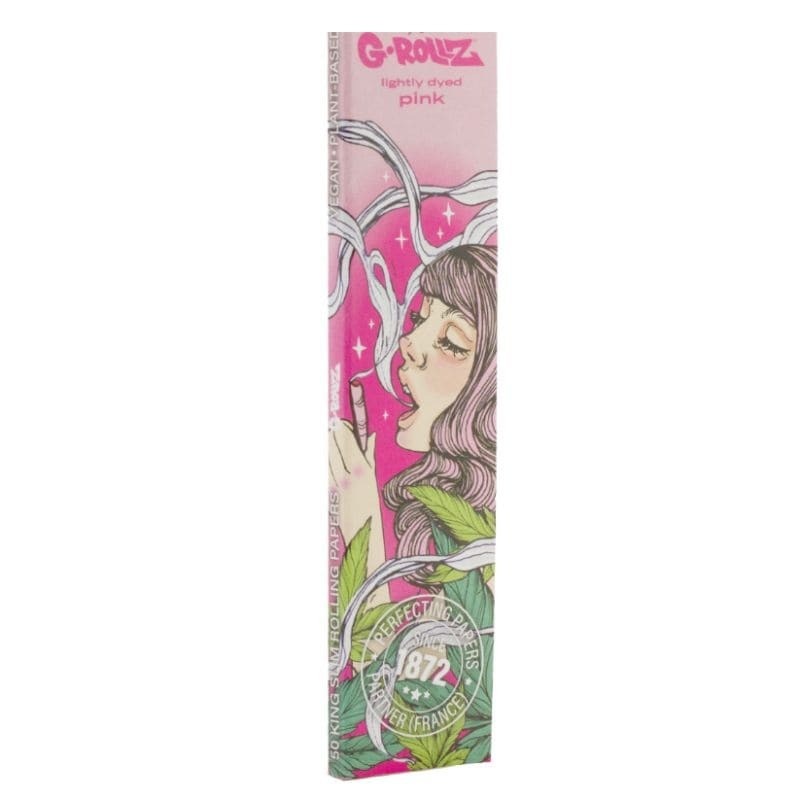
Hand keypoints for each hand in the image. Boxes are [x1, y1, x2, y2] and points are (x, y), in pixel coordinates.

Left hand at [329, 418, 379, 544]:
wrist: (363, 526)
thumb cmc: (371, 500)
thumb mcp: (373, 475)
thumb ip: (369, 454)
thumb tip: (371, 436)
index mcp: (362, 469)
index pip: (349, 442)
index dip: (344, 429)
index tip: (341, 422)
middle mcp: (348, 474)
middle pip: (336, 447)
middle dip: (333, 434)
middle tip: (332, 425)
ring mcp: (337, 481)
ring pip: (329, 457)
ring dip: (328, 445)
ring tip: (328, 435)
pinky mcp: (329, 488)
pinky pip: (326, 469)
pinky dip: (326, 460)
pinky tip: (327, 454)